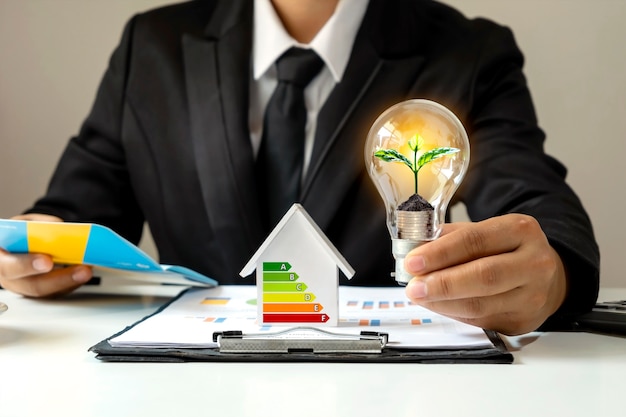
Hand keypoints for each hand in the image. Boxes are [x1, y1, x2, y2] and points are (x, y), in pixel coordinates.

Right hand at [0, 214, 92, 296]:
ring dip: (72, 282)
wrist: (16, 245)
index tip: (47, 262)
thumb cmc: (17, 235)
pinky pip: (57, 293)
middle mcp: (11, 280)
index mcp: (0, 260)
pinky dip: (73, 283)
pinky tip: (84, 272)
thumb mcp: (22, 224)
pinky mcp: (40, 293)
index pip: (10, 266)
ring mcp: (26, 289)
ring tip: (88, 270)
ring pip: (49, 293)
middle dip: (61, 279)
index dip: (28, 265)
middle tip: (82, 270)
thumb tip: (60, 227)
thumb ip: (37, 224)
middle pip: (34, 286)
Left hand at [404, 214, 567, 334]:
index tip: (413, 261)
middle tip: (413, 286)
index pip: (475, 240)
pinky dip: (453, 312)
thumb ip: (451, 237)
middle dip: (442, 283)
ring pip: (480, 304)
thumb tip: (416, 247)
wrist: (547, 277)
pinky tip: (437, 304)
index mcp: (521, 230)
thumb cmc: (507, 250)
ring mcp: (532, 295)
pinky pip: (480, 320)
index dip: (440, 253)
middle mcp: (534, 263)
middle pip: (483, 276)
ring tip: (419, 295)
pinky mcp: (524, 321)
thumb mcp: (485, 231)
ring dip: (442, 302)